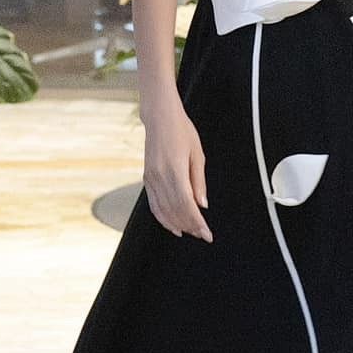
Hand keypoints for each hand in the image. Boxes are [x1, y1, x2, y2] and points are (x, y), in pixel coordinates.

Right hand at [142, 98, 211, 240]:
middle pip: (175, 210)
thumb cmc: (181, 131)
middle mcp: (160, 177)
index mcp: (175, 170)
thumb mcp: (198, 154)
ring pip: (163, 210)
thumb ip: (199, 181)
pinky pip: (153, 204)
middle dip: (189, 225)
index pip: (187, 205)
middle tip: (201, 234)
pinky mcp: (146, 178)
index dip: (197, 222)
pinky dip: (162, 217)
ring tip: (189, 232)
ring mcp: (151, 178)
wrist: (160, 117)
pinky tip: (172, 224)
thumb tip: (202, 204)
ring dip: (176, 224)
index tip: (206, 233)